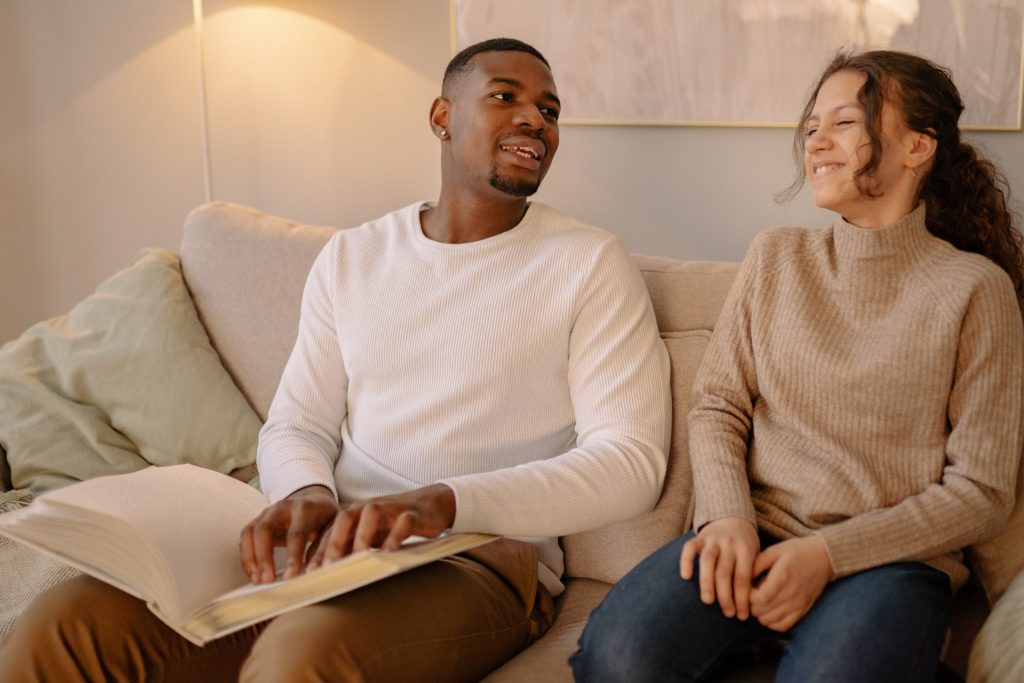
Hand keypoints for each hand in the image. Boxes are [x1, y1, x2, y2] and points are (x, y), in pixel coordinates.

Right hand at [239, 485, 339, 583]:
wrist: (314, 499)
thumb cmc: (325, 518)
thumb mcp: (334, 528)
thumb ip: (326, 547)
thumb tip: (316, 572)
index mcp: (306, 508)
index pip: (296, 533)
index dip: (293, 556)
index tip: (290, 578)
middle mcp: (282, 507)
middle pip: (264, 529)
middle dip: (264, 557)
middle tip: (267, 581)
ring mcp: (267, 512)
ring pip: (250, 532)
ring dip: (251, 558)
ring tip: (258, 581)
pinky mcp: (257, 520)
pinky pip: (245, 537)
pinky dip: (247, 557)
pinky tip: (254, 574)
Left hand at [306, 483, 455, 571]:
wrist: (433, 504)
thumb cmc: (397, 523)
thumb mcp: (373, 535)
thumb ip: (353, 549)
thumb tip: (331, 575)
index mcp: (356, 514)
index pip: (331, 530)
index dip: (319, 550)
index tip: (309, 574)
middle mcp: (369, 507)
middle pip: (345, 518)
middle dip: (334, 542)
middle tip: (327, 567)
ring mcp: (391, 508)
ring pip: (371, 514)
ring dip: (362, 535)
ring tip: (357, 558)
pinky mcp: (412, 513)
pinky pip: (402, 522)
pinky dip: (395, 536)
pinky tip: (390, 554)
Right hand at [680, 516, 758, 619]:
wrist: (733, 516)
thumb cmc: (745, 544)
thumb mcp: (756, 554)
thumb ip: (753, 573)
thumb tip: (753, 604)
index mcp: (746, 549)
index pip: (742, 578)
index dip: (742, 599)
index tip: (741, 616)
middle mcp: (729, 543)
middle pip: (724, 573)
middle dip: (726, 596)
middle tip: (727, 613)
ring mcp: (713, 539)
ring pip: (707, 561)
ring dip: (707, 583)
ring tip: (707, 601)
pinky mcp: (699, 537)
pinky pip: (689, 548)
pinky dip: (686, 561)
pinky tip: (685, 577)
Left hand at [749, 535, 834, 631]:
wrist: (824, 558)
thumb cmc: (796, 551)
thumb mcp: (774, 550)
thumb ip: (756, 563)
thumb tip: (741, 578)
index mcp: (783, 576)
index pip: (759, 598)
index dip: (748, 596)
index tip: (749, 587)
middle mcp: (791, 593)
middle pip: (762, 611)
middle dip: (751, 604)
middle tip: (753, 593)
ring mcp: (798, 604)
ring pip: (770, 621)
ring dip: (760, 613)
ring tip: (761, 600)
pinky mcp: (803, 610)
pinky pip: (783, 626)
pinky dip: (772, 622)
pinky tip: (770, 610)